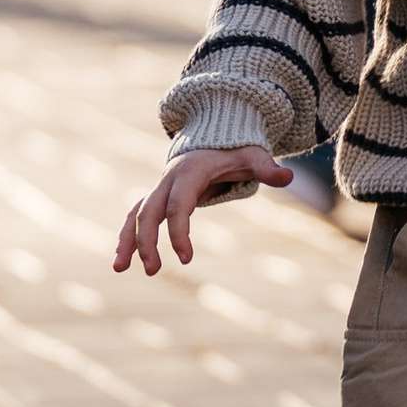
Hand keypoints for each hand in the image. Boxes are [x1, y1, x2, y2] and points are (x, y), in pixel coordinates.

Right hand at [114, 145, 294, 276]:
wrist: (213, 135)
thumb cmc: (234, 148)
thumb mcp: (252, 155)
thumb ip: (266, 168)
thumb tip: (288, 177)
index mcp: (190, 172)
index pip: (178, 206)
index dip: (179, 232)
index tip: (186, 259)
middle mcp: (168, 180)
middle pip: (149, 211)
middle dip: (146, 241)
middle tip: (153, 271)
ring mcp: (160, 188)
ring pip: (136, 213)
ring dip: (127, 240)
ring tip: (118, 269)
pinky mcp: (157, 196)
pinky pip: (137, 216)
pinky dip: (127, 235)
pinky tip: (122, 260)